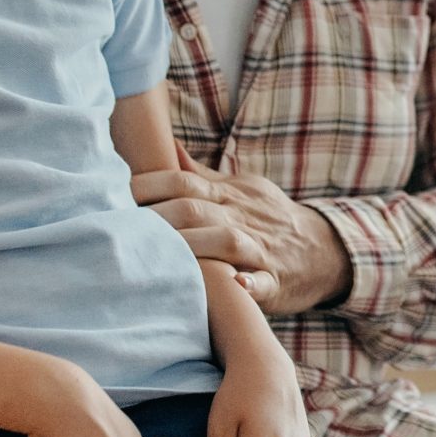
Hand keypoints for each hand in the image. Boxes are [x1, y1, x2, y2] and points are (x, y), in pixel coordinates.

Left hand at [134, 145, 349, 313]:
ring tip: (155, 257)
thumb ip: (201, 176)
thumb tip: (167, 150)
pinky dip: (249, 285)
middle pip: (195, 209)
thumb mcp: (241, 190)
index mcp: (229, 195)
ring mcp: (261, 248)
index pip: (182, 182)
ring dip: (190, 246)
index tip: (109, 194)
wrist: (326, 251)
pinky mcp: (277, 280)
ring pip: (225, 241)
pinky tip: (234, 286)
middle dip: (156, 217)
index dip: (146, 186)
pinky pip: (263, 283)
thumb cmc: (270, 220)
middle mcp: (242, 217)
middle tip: (116, 229)